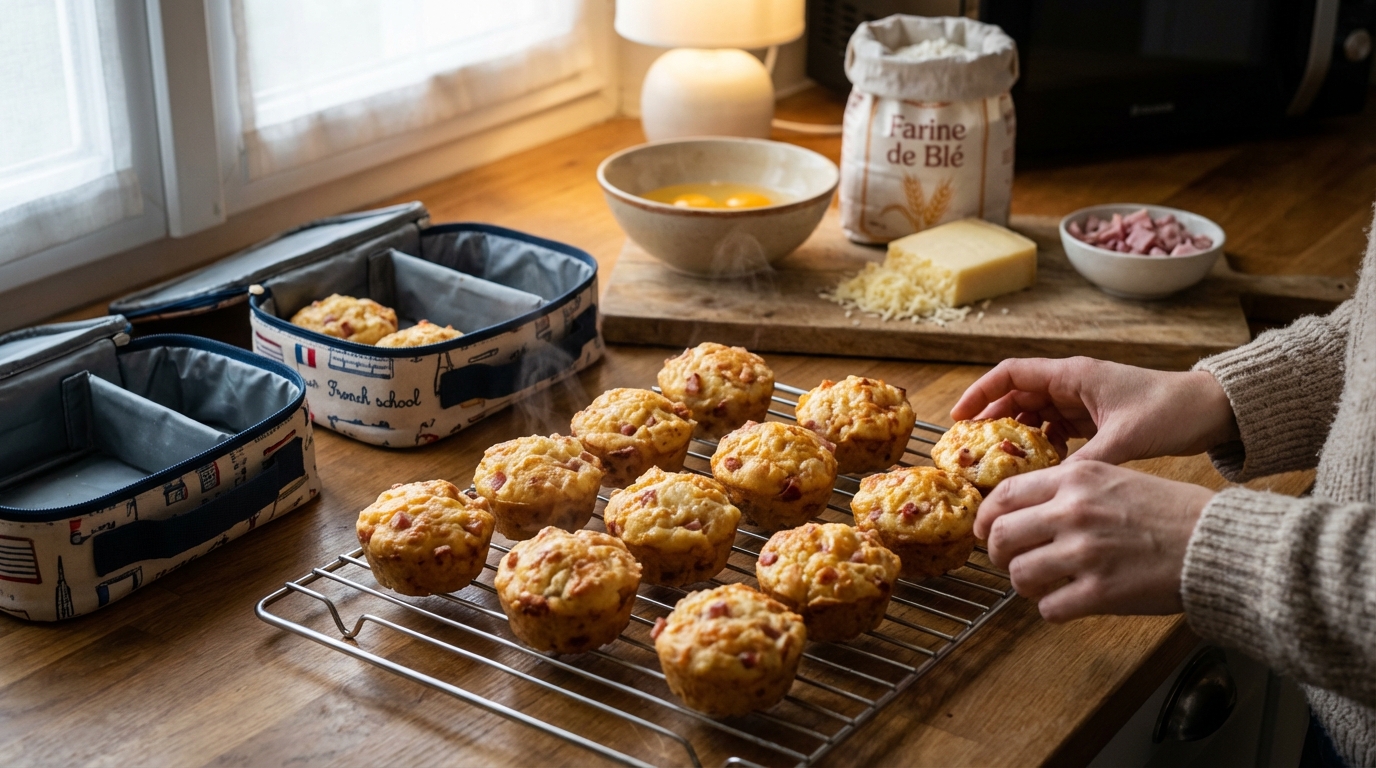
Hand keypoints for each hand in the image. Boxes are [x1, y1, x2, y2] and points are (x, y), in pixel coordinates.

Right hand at [950, 357, 1238, 465]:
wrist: (1212, 411)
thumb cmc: (1171, 411)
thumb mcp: (1125, 438)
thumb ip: (1085, 461)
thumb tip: (1048, 488)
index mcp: (1072, 375)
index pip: (1010, 374)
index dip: (979, 393)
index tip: (958, 419)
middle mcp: (1072, 384)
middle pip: (1015, 396)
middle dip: (990, 420)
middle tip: (971, 451)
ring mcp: (1082, 402)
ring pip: (1033, 415)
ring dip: (1015, 436)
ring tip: (997, 465)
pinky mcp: (1093, 419)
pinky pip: (1054, 430)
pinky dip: (1041, 447)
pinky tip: (1037, 469)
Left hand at [974, 461, 1214, 621]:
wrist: (1215, 543)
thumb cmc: (1171, 511)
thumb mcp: (1116, 478)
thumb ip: (1071, 488)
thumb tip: (1026, 508)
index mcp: (1078, 479)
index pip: (1006, 494)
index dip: (988, 517)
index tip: (988, 529)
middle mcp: (1074, 512)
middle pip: (1002, 535)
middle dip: (998, 553)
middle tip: (1010, 561)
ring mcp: (1085, 553)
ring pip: (1019, 575)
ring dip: (1024, 584)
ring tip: (1043, 583)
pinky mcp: (1099, 592)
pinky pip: (1048, 607)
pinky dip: (1052, 608)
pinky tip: (1068, 601)